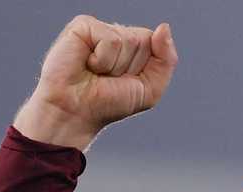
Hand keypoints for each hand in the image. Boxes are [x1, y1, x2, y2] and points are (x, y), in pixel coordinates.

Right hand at [14, 16, 178, 149]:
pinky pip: (110, 39)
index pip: (157, 43)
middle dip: (130, 67)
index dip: (145, 67)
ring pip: (128, 39)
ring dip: (114, 66)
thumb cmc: (108, 103)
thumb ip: (166, 60)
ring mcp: (99, 29)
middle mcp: (117, 34)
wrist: (75, 113)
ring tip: (95, 73)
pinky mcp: (83, 26)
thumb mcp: (150, 89)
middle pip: (143, 40)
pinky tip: (87, 65)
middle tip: (108, 79)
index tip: (125, 81)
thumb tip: (164, 27)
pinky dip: (103, 59)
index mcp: (133, 47)